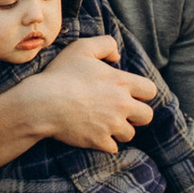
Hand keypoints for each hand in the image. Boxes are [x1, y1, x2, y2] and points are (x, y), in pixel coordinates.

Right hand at [22, 35, 158, 157]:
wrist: (42, 103)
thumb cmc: (61, 74)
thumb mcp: (82, 48)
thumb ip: (106, 44)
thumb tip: (118, 57)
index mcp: (121, 82)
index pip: (150, 91)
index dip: (142, 92)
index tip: (129, 93)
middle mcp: (121, 104)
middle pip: (147, 116)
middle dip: (137, 115)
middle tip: (121, 111)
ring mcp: (111, 125)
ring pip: (129, 134)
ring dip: (120, 130)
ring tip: (105, 123)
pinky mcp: (99, 141)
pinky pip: (113, 148)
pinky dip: (106, 143)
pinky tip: (96, 135)